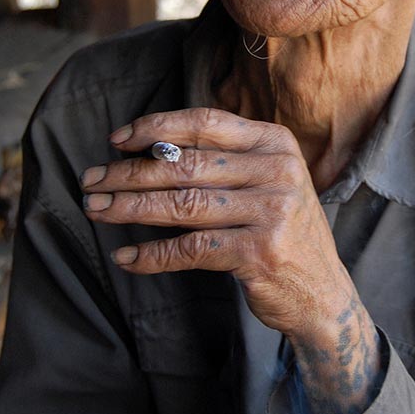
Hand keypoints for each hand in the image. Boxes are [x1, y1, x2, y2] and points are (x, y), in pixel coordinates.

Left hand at [82, 108, 382, 413]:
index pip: (206, 122)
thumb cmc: (282, 230)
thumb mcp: (267, 181)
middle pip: (186, 165)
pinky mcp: (259, 252)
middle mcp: (278, 171)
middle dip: (130, 172)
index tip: (117, 139)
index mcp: (276, 143)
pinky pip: (191, 249)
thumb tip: (147, 148)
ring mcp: (272, 211)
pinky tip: (126, 256)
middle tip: (92, 181)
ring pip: (183, 205)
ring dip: (130, 208)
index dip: (156, 128)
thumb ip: (225, 160)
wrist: (322, 291)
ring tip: (98, 210)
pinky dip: (152, 254)